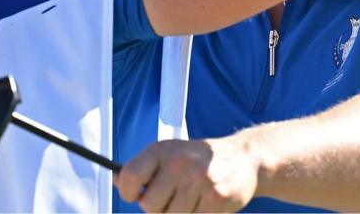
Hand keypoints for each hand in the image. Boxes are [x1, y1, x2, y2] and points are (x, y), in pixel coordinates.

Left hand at [114, 138, 258, 212]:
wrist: (243, 158)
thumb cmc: (199, 159)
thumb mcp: (170, 153)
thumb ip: (144, 168)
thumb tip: (116, 180)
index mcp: (162, 150)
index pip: (130, 177)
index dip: (128, 192)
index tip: (135, 195)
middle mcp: (179, 163)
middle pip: (149, 206)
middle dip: (158, 208)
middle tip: (172, 198)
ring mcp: (198, 180)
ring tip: (190, 200)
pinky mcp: (216, 198)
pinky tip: (204, 205)